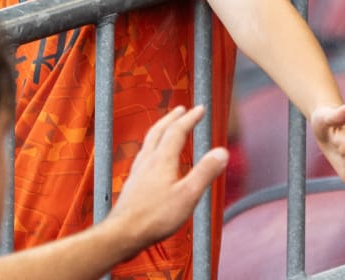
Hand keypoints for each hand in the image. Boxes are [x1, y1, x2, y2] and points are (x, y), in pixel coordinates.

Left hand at [105, 105, 228, 254]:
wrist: (122, 234)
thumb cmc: (154, 218)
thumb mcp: (188, 195)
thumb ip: (205, 172)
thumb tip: (222, 152)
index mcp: (162, 160)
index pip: (177, 131)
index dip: (190, 118)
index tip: (200, 109)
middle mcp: (148, 161)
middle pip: (158, 131)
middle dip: (172, 118)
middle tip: (181, 110)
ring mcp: (137, 172)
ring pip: (148, 142)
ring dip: (160, 129)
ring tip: (166, 128)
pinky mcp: (132, 184)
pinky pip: (142, 156)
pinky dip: (151, 147)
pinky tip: (151, 159)